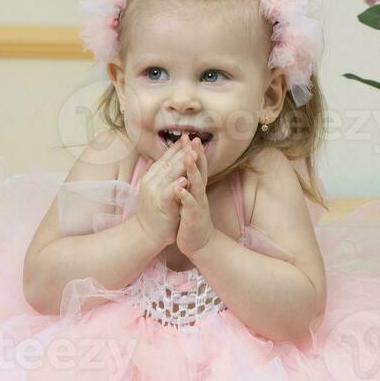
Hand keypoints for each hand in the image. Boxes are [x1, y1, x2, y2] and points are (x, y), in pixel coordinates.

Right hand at [134, 135, 190, 248]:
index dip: (177, 148)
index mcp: (151, 177)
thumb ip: (156, 175)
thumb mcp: (154, 190)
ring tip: (192, 152)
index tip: (187, 137)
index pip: (165, 158)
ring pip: (169, 174)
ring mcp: (155, 192)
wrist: (146, 234)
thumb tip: (154, 160)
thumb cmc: (153, 213)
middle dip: (182, 150)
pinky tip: (186, 178)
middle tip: (193, 139)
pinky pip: (169, 192)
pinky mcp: (160, 205)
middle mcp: (151, 182)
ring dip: (181, 163)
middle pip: (168, 162)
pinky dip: (177, 185)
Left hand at [174, 137, 213, 257]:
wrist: (200, 243)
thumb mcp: (190, 199)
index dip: (194, 152)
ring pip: (197, 185)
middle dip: (197, 155)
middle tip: (194, 139)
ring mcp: (198, 204)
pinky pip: (190, 205)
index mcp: (197, 189)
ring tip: (187, 157)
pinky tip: (179, 188)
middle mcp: (200, 194)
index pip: (197, 167)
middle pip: (200, 171)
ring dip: (192, 171)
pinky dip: (185, 196)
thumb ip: (188, 184)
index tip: (190, 137)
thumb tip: (184, 170)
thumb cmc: (192, 220)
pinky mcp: (193, 217)